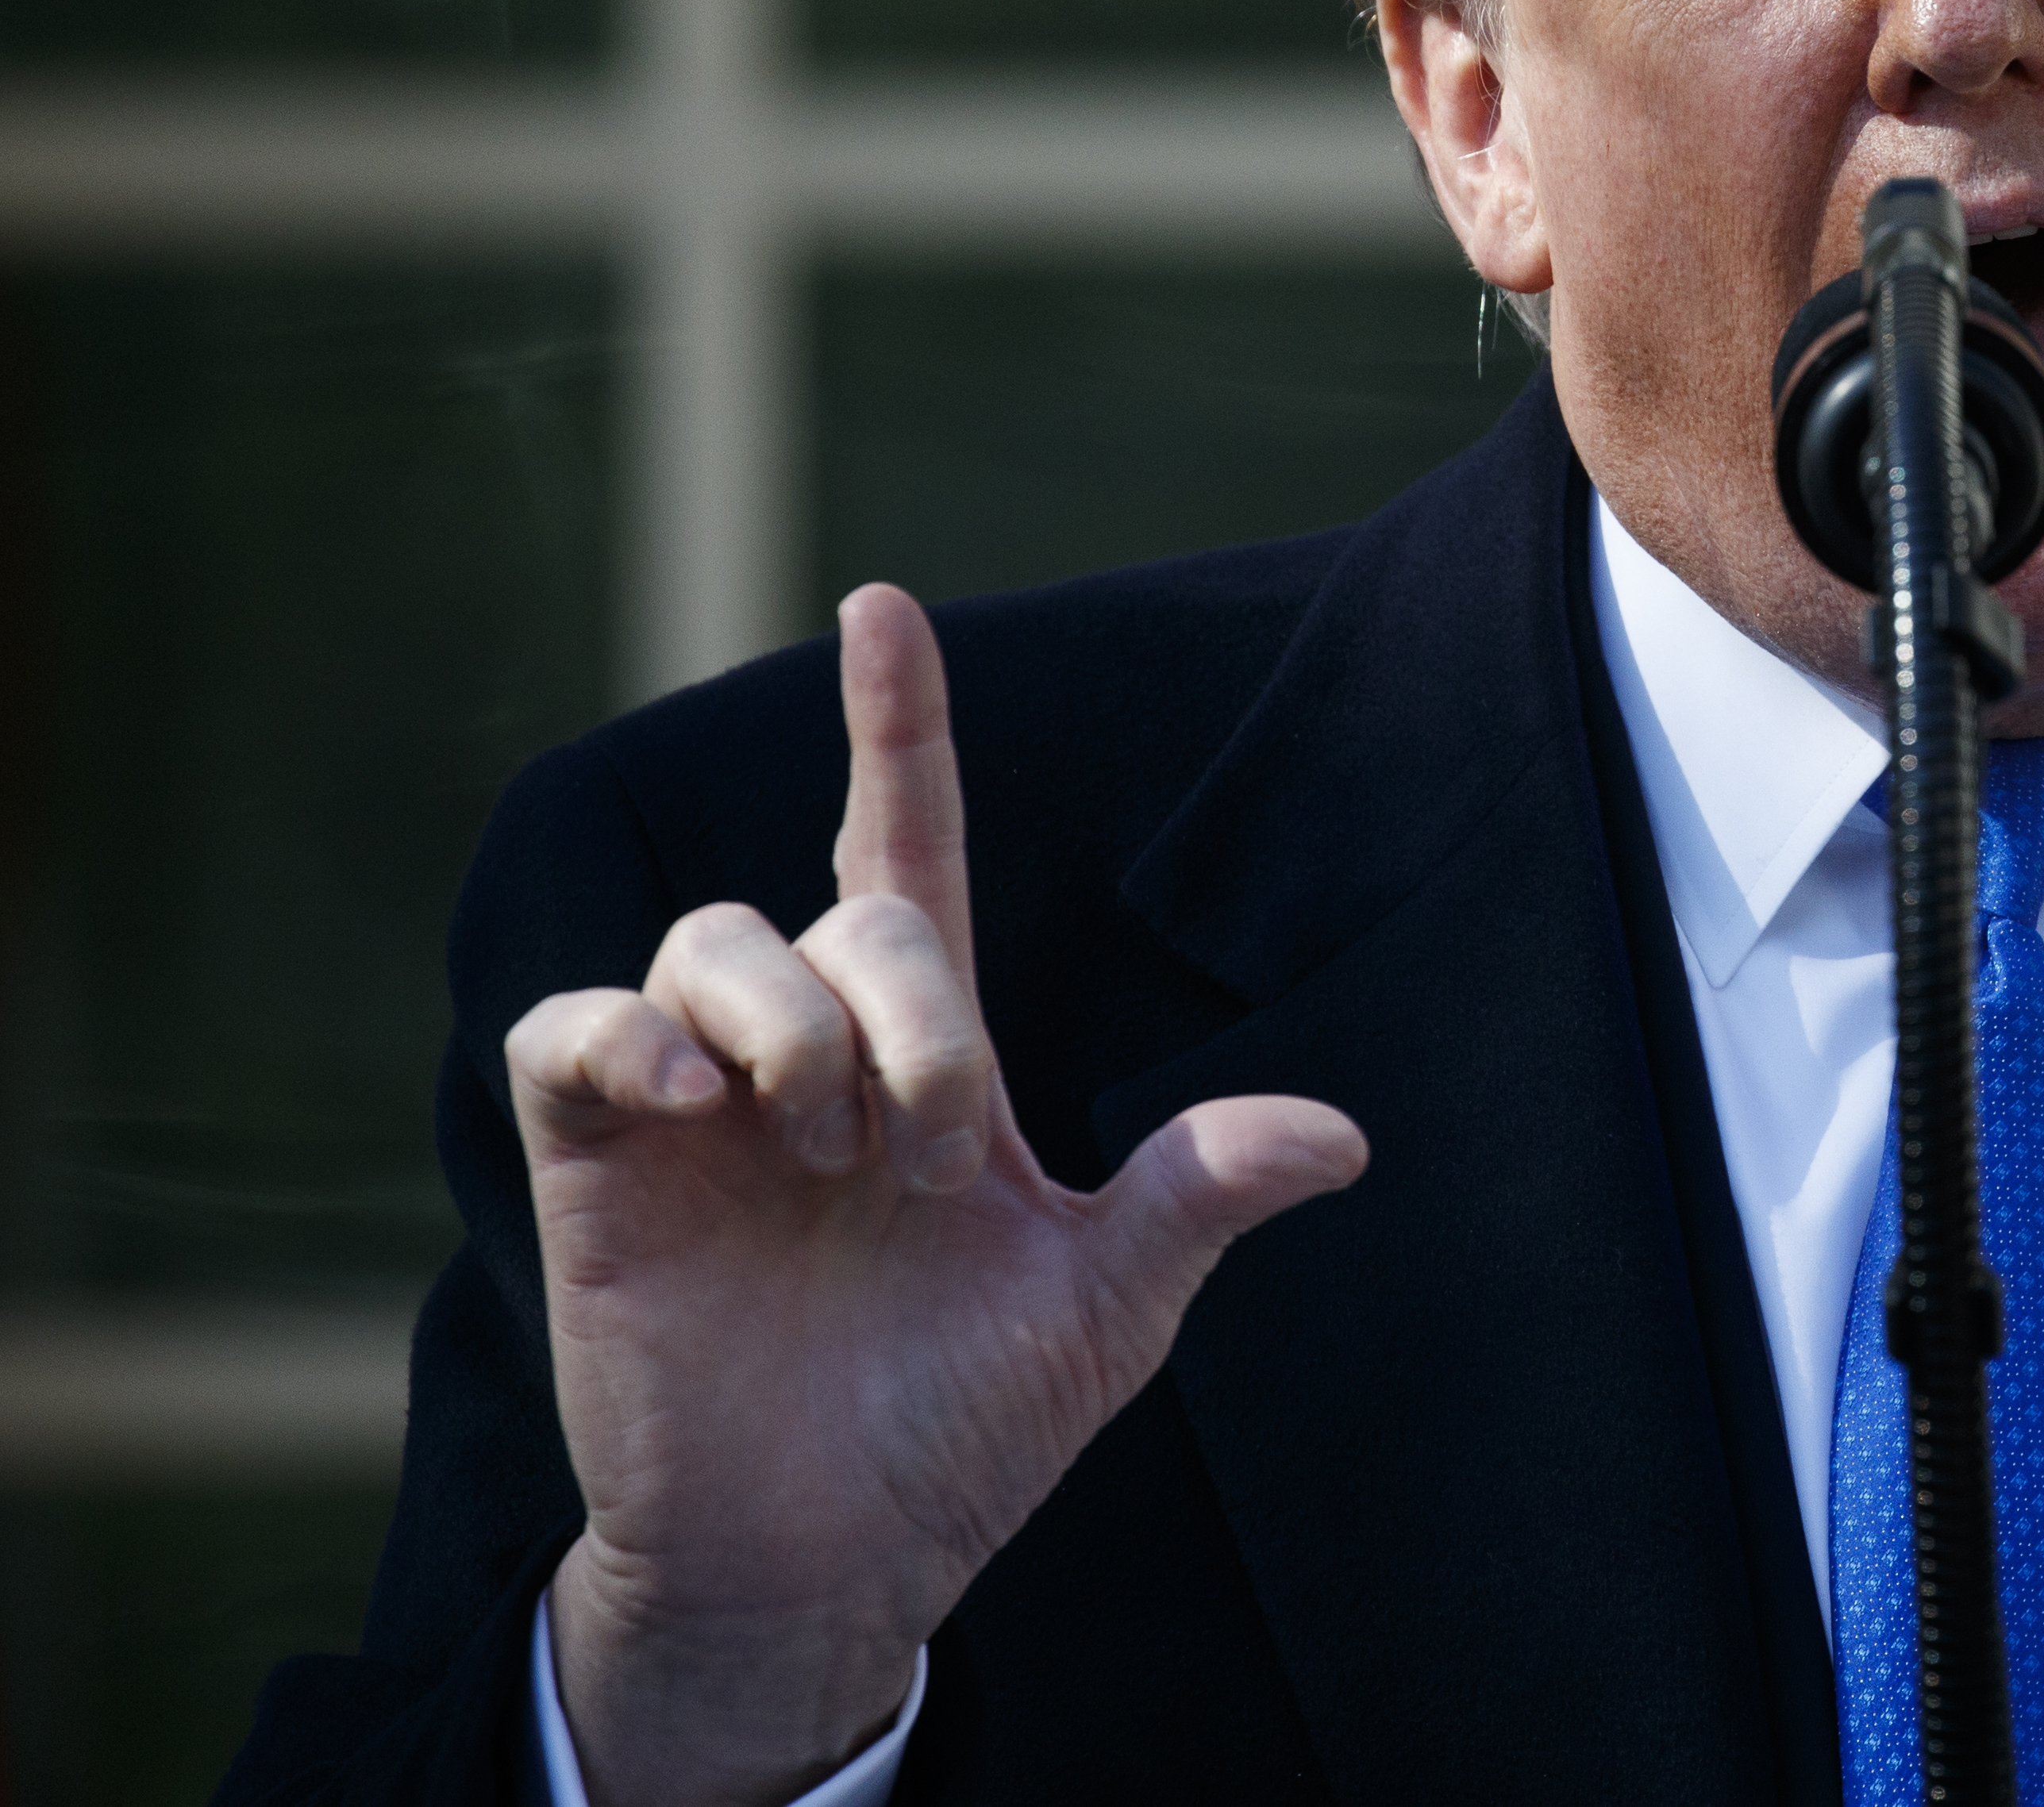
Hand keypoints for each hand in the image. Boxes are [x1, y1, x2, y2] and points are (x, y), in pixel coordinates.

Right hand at [507, 586, 1368, 1806]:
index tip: (886, 607)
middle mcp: (807, 1048)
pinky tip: (686, 1104)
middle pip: (846, 917)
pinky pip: (576, 1027)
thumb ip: (1199, 1197)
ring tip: (833, 1160)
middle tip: (927, 1166)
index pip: (906, 845)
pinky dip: (622, 1037)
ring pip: (714, 941)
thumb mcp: (1108, 1306)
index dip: (898, 728)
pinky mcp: (596, 1161)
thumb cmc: (964, 1423)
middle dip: (913, 1023)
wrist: (835, 1558)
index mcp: (927, 1054)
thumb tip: (1344, 1137)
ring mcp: (697, 1101)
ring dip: (792, 1030)